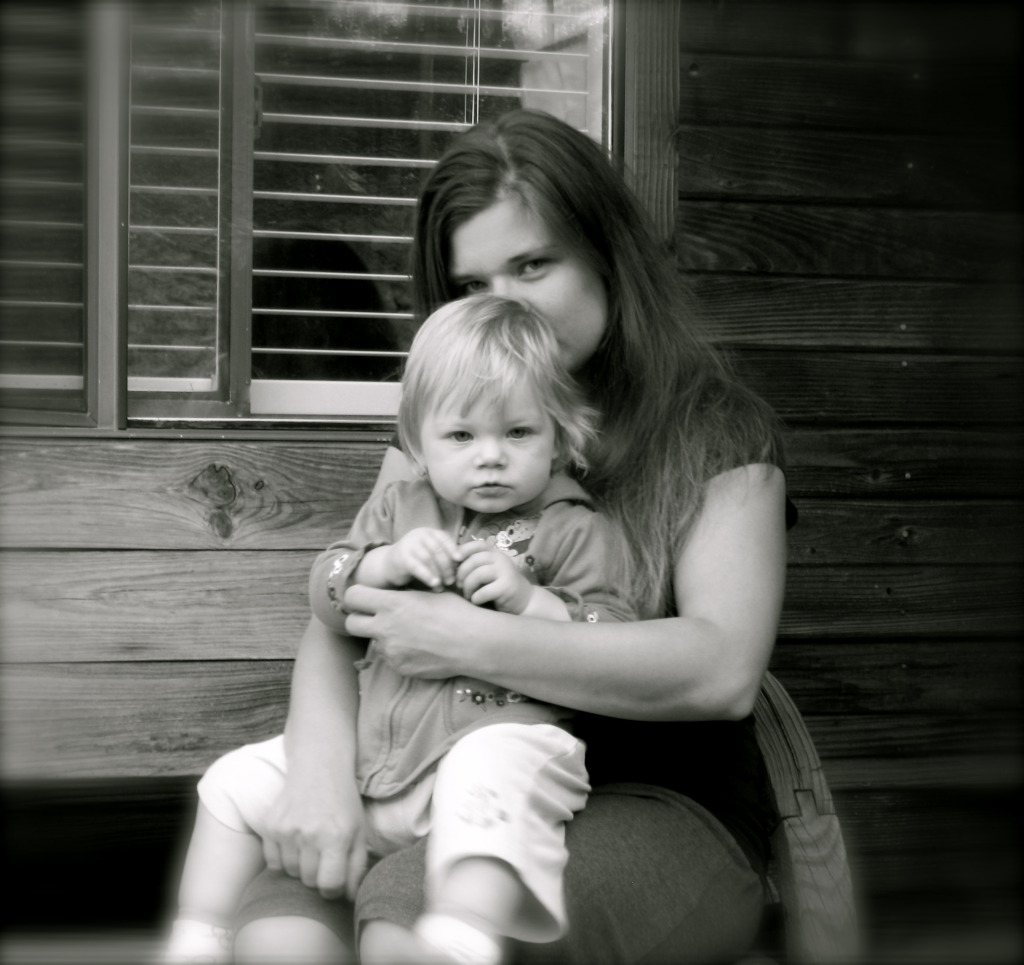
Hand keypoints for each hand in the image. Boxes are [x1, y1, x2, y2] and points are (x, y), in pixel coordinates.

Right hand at [260, 769, 368, 899]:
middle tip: (323, 856)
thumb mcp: (360, 830)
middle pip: (309, 881)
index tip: (334, 880)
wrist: (319, 767)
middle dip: (318, 875)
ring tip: (310, 845)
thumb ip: (357, 867)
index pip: (330, 885)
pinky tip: (294, 841)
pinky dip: (283, 859)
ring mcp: (287, 830)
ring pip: (290, 873)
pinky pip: (273, 862)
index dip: (334, 889)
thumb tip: (347, 898)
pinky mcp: (270, 826)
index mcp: (336, 836)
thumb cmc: (343, 802)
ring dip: (300, 867)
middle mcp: (310, 834)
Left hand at [344, 583, 482, 678]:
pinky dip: (398, 653)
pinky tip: (418, 648)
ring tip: (408, 634)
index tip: (365, 598)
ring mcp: (391, 650)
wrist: (472, 642)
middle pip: (351, 623)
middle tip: (374, 618)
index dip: (358, 596)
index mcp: (392, 603)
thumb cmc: (455, 612)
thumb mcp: (426, 594)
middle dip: (359, 619)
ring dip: (383, 638)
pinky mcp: (399, 667)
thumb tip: (390, 594)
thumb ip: (402, 595)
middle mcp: (386, 627)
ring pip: (373, 643)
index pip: (353, 596)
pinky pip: (389, 658)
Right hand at [385, 527, 460, 589]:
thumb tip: (464, 562)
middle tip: (452, 580)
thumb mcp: (428, 551)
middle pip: (437, 550)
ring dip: (438, 574)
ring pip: (429, 559)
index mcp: (427, 532)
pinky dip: (428, 576)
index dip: (453, 549)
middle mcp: (418, 535)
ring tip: (443, 586)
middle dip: (447, 566)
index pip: (444, 538)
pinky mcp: (401, 558)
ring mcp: (408, 545)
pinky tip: (435, 584)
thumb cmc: (414, 560)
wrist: (387, 564)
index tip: (460, 561)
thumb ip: (443, 553)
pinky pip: (417, 567)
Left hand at [456, 542, 531, 612]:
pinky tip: (477, 601)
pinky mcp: (506, 588)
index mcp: (495, 554)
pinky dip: (476, 598)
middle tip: (459, 585)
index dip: (464, 549)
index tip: (454, 559)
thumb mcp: (490, 571)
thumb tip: (451, 563)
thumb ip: (476, 565)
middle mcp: (501, 560)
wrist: (524, 600)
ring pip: (477, 575)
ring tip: (468, 595)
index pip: (478, 545)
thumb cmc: (500, 586)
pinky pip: (484, 592)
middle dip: (462, 573)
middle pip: (474, 560)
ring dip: (467, 587)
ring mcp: (505, 573)